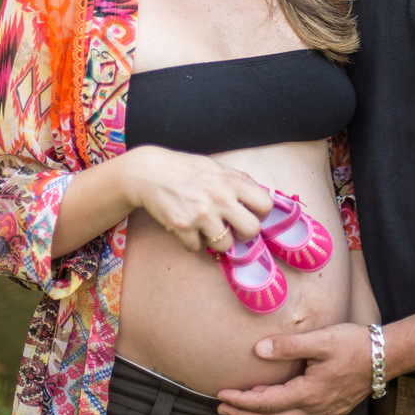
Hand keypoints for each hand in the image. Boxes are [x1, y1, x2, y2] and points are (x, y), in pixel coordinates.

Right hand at [125, 144, 272, 251]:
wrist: (148, 172)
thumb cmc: (185, 169)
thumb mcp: (216, 167)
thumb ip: (238, 181)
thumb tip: (262, 197)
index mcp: (231, 181)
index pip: (265, 204)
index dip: (260, 214)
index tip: (249, 214)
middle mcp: (220, 197)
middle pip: (252, 230)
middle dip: (243, 234)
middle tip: (232, 229)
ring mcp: (201, 214)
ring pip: (225, 245)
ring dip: (216, 241)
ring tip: (206, 228)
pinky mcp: (182, 227)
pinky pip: (197, 247)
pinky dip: (192, 241)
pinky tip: (187, 227)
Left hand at [216, 322, 372, 414]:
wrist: (386, 357)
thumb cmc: (354, 344)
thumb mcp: (321, 339)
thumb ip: (288, 346)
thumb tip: (258, 350)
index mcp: (308, 393)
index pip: (266, 403)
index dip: (241, 401)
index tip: (221, 395)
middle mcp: (315, 410)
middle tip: (222, 409)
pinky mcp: (332, 413)